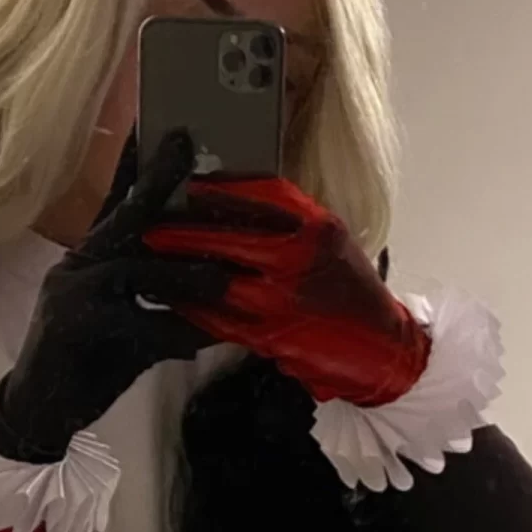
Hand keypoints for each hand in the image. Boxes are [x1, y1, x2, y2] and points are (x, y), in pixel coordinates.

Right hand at [0, 129, 235, 462]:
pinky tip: (201, 339)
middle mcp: (76, 268)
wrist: (37, 413)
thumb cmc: (85, 366)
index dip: (135, 162)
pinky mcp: (78, 331)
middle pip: (122, 216)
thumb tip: (217, 281)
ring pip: (136, 270)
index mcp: (86, 259)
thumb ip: (158, 298)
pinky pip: (138, 325)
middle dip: (156, 179)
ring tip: (226, 279)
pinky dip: (174, 333)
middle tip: (187, 146)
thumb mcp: (124, 322)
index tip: (162, 125)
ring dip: (185, 273)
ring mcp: (72, 297)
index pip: (114, 203)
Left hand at [142, 173, 431, 407]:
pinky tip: (172, 299)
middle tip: (150, 227)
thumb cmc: (353, 292)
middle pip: (228, 237)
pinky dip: (192, 308)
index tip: (191, 183)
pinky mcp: (270, 336)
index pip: (263, 195)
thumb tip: (239, 206)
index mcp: (318, 227)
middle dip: (184, 232)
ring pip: (215, 280)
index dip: (222, 188)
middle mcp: (299, 259)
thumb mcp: (332, 242)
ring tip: (149, 262)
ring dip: (179, 273)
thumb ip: (292, 225)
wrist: (382, 348)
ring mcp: (283, 300)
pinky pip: (218, 319)